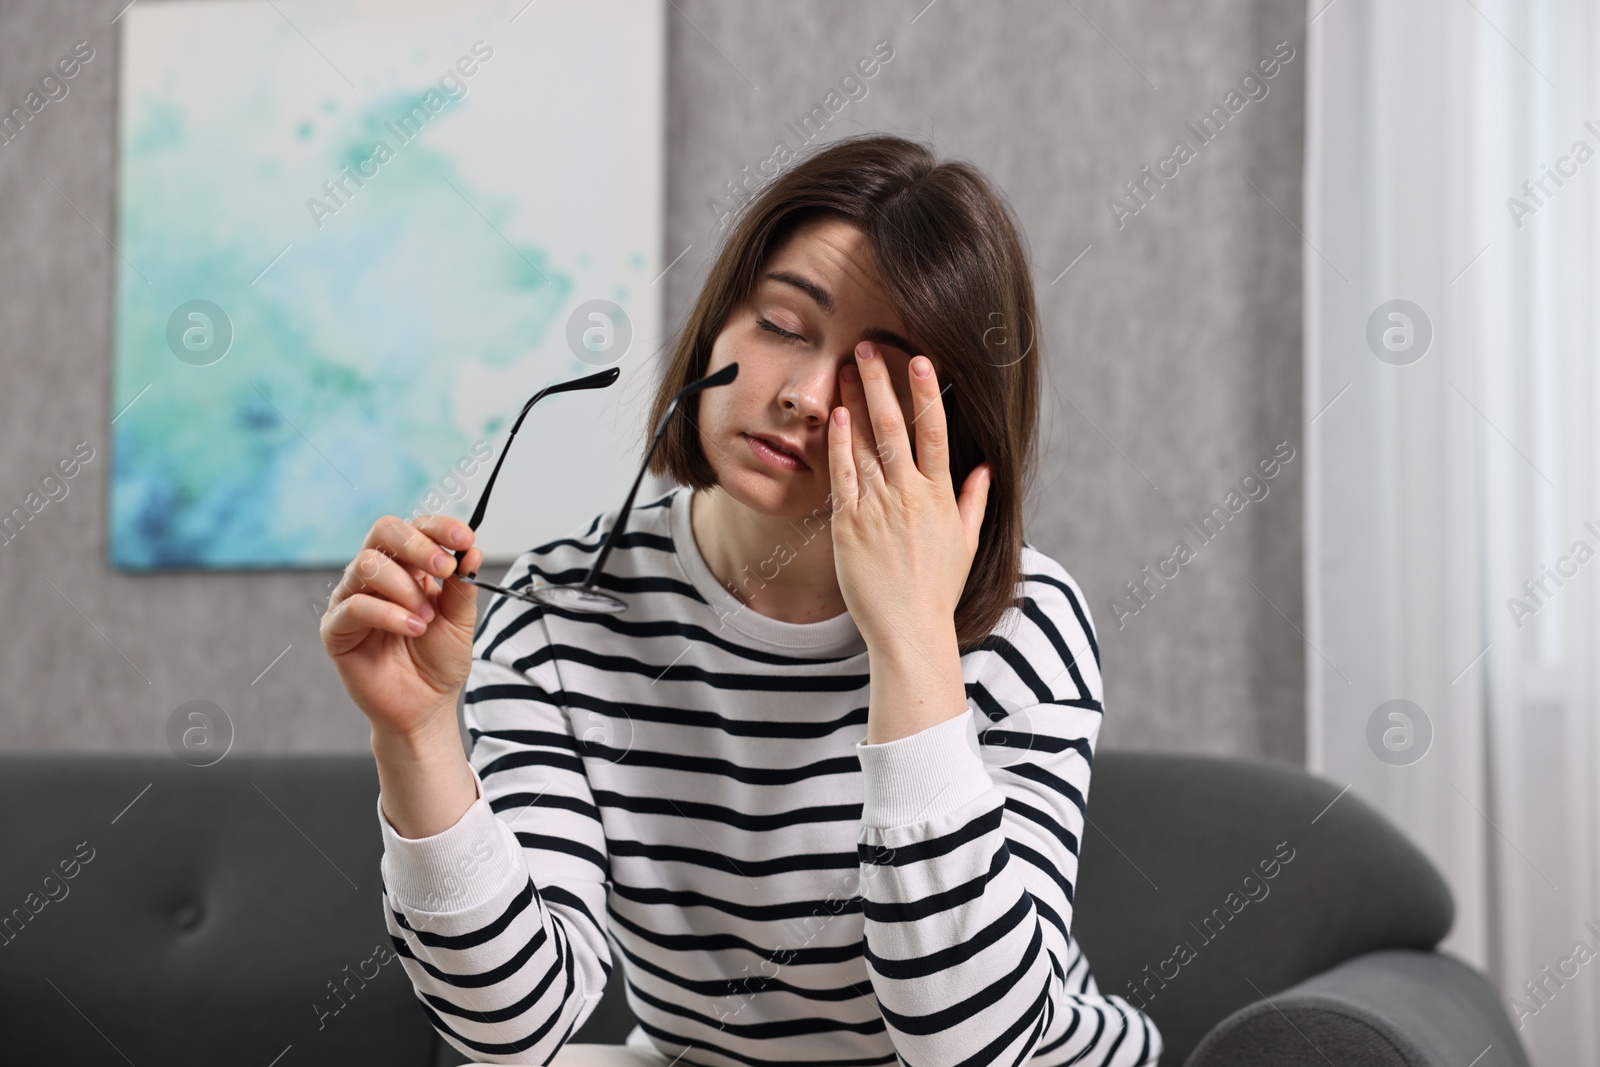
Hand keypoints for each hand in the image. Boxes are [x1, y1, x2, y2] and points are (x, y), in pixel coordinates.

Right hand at [320, 514, 484, 738]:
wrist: (426, 706)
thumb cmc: (439, 661)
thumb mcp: (460, 621)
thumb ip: (462, 587)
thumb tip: (471, 551)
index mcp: (407, 567)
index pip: (415, 528)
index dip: (439, 528)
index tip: (465, 539)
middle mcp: (377, 576)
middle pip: (383, 532)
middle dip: (417, 545)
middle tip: (444, 569)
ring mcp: (352, 599)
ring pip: (367, 565)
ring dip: (404, 587)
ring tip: (426, 618)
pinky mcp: (336, 629)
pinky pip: (354, 606)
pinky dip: (389, 614)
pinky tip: (413, 629)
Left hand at [827, 341, 990, 652]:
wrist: (908, 629)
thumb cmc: (937, 589)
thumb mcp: (965, 543)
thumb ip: (974, 501)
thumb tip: (984, 468)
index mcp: (940, 496)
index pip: (935, 433)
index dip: (926, 392)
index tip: (918, 360)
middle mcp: (909, 495)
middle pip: (895, 427)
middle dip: (880, 383)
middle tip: (868, 347)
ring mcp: (878, 508)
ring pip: (866, 444)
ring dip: (855, 402)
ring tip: (844, 368)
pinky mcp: (850, 525)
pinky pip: (843, 475)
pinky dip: (840, 444)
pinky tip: (836, 416)